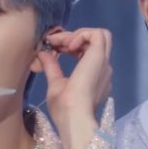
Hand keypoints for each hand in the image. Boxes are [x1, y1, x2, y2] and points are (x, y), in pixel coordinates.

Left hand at [37, 28, 112, 148]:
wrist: (74, 115)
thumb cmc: (66, 107)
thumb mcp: (56, 83)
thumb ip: (53, 68)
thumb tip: (43, 54)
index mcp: (96, 76)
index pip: (89, 51)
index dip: (71, 46)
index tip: (54, 49)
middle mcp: (103, 68)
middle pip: (98, 41)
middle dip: (76, 37)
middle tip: (58, 44)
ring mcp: (104, 62)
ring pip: (100, 35)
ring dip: (79, 34)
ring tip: (64, 44)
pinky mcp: (100, 56)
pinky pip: (97, 34)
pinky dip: (82, 34)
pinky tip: (68, 44)